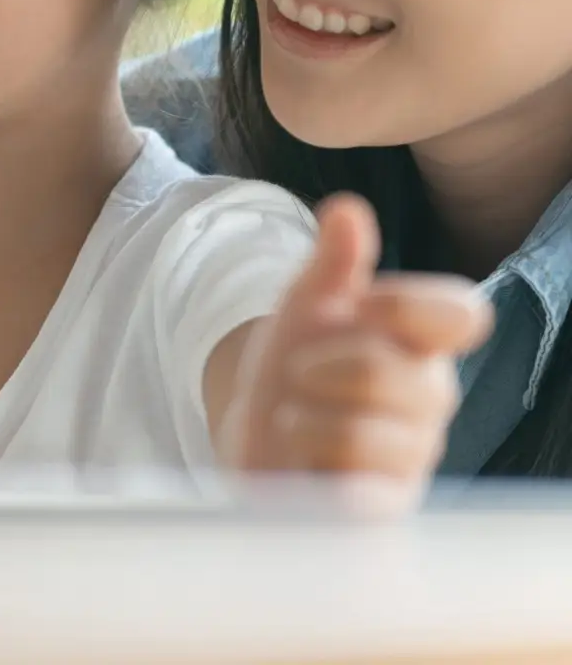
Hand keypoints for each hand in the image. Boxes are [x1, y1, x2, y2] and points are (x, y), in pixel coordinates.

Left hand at [221, 194, 491, 510]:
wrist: (257, 437)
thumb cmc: (294, 369)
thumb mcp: (304, 311)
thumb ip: (330, 265)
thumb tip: (346, 210)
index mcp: (420, 343)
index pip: (461, 314)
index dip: (402, 304)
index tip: (356, 303)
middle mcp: (428, 399)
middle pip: (388, 371)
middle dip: (318, 366)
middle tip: (297, 375)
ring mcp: (412, 456)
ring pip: (362, 433)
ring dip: (301, 420)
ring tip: (294, 422)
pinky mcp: (385, 507)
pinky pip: (363, 494)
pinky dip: (321, 471)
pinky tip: (304, 464)